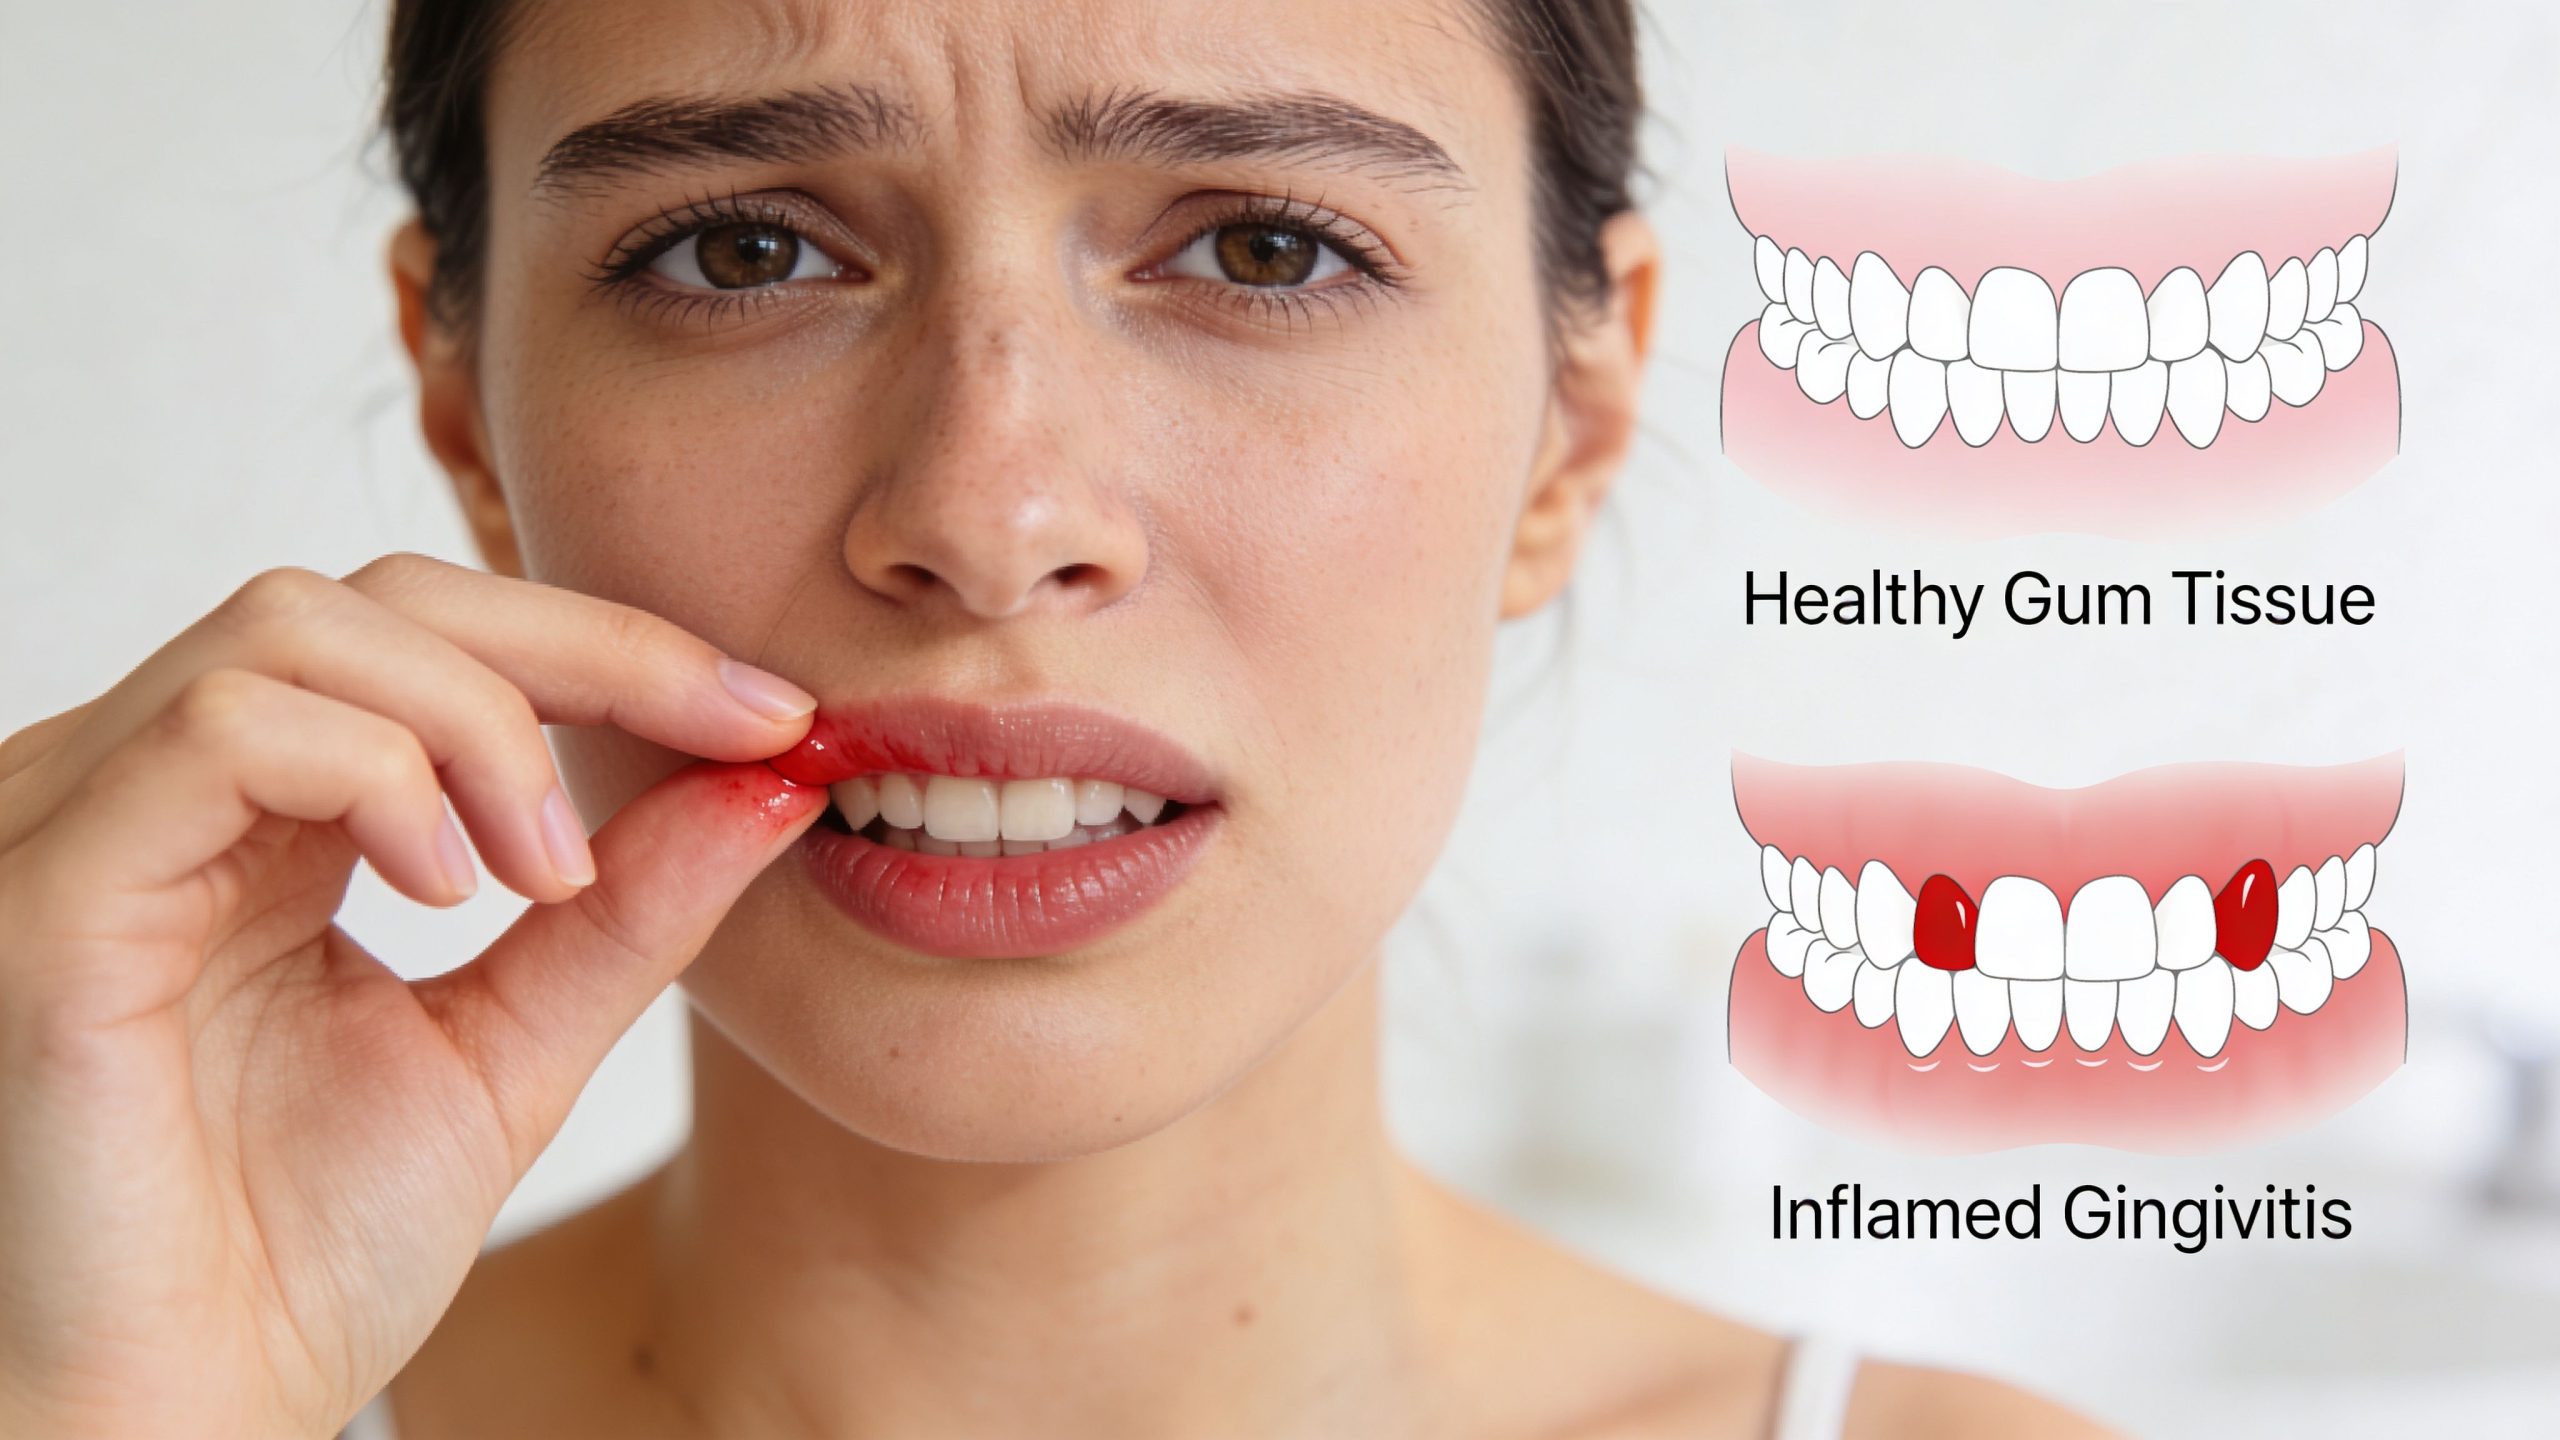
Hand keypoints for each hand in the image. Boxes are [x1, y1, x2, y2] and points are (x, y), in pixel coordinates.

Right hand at [0, 555, 823, 1438]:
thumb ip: (625, 912)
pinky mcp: (47, 895)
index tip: (775, 714)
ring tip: (549, 878)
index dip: (615, 648)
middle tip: (732, 739)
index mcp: (255, 820)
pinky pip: (226, 731)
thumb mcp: (510, 1047)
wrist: (180, 1421)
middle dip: (587, 647)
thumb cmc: (297, 1257)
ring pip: (298, 625)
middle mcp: (150, 791)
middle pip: (375, 595)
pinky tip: (454, 894)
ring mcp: (79, 825)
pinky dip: (381, 776)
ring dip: (483, 724)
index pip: (431, 637)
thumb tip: (773, 780)